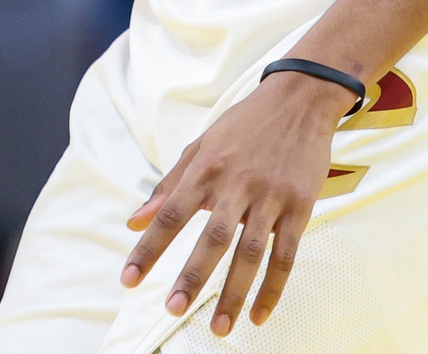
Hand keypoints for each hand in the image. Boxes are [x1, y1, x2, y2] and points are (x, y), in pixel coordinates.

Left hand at [120, 70, 356, 335]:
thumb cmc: (241, 126)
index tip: (127, 279)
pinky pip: (286, 255)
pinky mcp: (300, 206)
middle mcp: (235, 183)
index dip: (147, 248)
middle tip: (171, 308)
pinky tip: (260, 315)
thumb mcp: (199, 147)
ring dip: (234, 293)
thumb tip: (132, 219)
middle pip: (211, 237)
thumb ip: (167, 186)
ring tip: (219, 327)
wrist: (297, 100)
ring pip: (251, 252)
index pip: (169, 215)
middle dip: (191, 276)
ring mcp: (270, 196)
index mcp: (204, 168)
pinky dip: (273, 288)